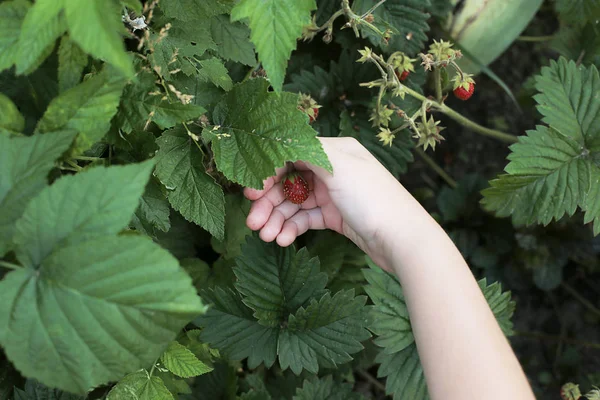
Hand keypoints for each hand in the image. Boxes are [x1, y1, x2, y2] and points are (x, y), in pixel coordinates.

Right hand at [244, 137, 413, 269]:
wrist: (403, 240)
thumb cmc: (373, 198)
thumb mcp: (339, 167)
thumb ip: (307, 151)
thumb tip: (281, 142)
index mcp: (335, 151)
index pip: (291, 155)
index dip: (268, 172)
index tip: (252, 191)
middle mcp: (333, 170)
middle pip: (289, 181)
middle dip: (268, 201)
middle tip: (252, 222)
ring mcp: (334, 195)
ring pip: (295, 204)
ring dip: (277, 219)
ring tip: (265, 236)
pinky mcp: (336, 217)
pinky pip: (306, 219)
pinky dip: (292, 228)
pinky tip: (282, 240)